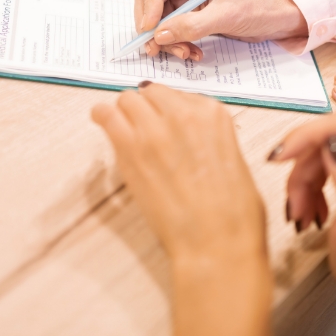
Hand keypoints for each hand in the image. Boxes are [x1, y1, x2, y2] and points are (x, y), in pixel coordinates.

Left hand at [92, 83, 272, 335]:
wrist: (216, 243)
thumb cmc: (233, 212)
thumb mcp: (232, 158)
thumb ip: (207, 136)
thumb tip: (187, 135)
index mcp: (213, 113)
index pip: (179, 95)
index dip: (169, 110)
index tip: (165, 122)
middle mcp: (183, 113)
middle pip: (151, 92)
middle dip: (147, 107)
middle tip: (144, 128)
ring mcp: (154, 128)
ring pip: (127, 99)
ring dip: (125, 112)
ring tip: (123, 128)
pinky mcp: (130, 147)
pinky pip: (106, 114)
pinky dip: (102, 116)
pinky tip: (102, 122)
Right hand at [134, 0, 306, 60]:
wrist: (281, 18)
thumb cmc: (261, 6)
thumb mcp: (226, 16)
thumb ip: (191, 25)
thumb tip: (159, 35)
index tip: (150, 27)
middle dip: (153, 25)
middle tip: (157, 47)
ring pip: (158, 17)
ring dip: (165, 39)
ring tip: (184, 52)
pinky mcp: (191, 14)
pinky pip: (171, 29)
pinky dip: (176, 43)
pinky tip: (191, 52)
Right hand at [272, 113, 335, 313]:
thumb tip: (335, 144)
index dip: (306, 135)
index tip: (278, 157)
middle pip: (328, 136)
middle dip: (302, 168)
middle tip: (294, 204)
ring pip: (322, 148)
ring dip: (303, 179)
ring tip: (301, 213)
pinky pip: (325, 158)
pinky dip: (310, 182)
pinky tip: (310, 206)